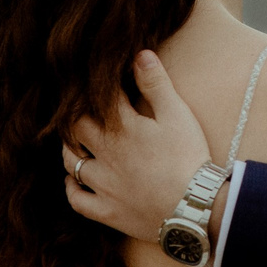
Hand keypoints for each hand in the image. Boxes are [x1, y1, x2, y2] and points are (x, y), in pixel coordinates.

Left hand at [63, 51, 214, 242]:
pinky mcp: (106, 211)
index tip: (98, 86)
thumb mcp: (177, 115)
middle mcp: (105, 154)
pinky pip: (77, 200)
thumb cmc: (188, 157)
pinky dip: (72, 188)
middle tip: (84, 113)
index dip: (94, 91)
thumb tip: (139, 54)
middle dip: (76, 119)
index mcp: (122, 127)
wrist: (195, 207)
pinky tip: (74, 181)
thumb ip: (156, 84)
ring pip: (72, 162)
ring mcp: (103, 185)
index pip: (95, 100)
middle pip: (74, 130)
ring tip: (78, 143)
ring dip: (71, 150)